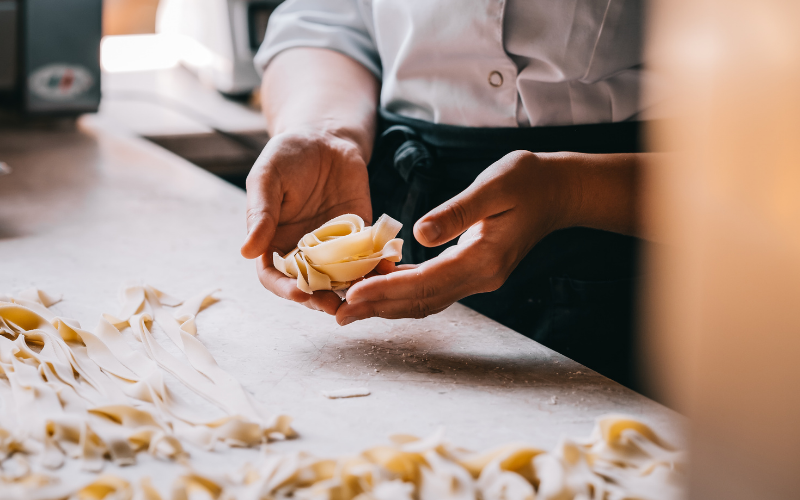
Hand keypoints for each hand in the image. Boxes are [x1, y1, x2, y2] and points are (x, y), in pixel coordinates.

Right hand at [241, 130, 371, 313]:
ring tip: (363, 295)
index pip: (275, 278)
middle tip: (335, 306)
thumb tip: (246, 251)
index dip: (286, 290)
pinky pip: (369, 256)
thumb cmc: (288, 155)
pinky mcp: (361, 234)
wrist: (326, 137)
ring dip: (352, 289)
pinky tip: (387, 267)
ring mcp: (334, 246)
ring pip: (342, 278)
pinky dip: (378, 265)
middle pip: (310, 286)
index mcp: (275, 242)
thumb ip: (260, 214)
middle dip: (321, 299)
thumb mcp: (267, 178)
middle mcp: (304, 250)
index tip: (300, 294)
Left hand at [335, 151, 575, 324]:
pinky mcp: (474, 271)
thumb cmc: (528, 180)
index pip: (427, 282)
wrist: (559, 191)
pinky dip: (404, 291)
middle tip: (338, 314)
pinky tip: (381, 286)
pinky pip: (433, 289)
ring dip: (388, 306)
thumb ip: (457, 211)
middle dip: (378, 307)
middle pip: (422, 301)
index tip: (353, 294)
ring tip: (351, 308)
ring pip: (426, 301)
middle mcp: (481, 277)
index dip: (387, 289)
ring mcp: (478, 278)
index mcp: (484, 259)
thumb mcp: (494, 185)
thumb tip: (419, 234)